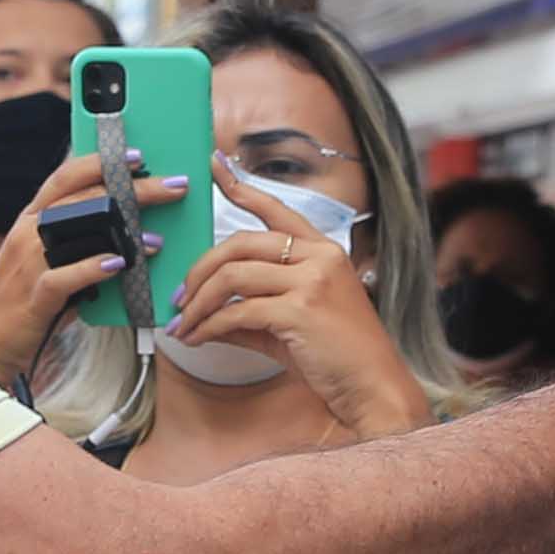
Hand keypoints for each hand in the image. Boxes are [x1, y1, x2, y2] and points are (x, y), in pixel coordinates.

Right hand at [0, 154, 179, 385]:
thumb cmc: (20, 305)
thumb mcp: (44, 265)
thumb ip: (75, 246)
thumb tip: (125, 239)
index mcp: (29, 222)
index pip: (65, 178)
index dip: (101, 163)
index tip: (138, 157)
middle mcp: (26, 235)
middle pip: (83, 198)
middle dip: (132, 189)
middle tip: (172, 187)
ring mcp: (28, 264)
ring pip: (76, 229)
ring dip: (122, 229)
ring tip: (158, 236)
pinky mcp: (34, 296)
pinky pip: (65, 276)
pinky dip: (94, 268)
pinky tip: (121, 264)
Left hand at [172, 157, 427, 437]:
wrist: (374, 387)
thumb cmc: (339, 357)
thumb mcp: (292, 325)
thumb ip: (251, 313)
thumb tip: (206, 317)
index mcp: (323, 251)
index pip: (276, 210)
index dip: (241, 188)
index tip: (215, 166)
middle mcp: (319, 257)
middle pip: (241, 243)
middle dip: (200, 270)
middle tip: (180, 298)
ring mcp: (311, 281)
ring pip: (233, 275)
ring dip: (199, 302)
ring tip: (183, 324)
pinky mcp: (300, 310)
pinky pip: (238, 311)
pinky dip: (210, 326)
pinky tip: (198, 340)